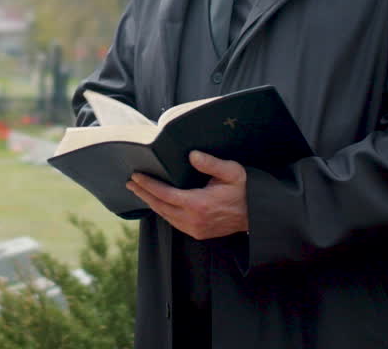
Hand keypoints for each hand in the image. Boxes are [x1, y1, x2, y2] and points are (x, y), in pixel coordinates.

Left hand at [126, 151, 248, 239]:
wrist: (257, 215)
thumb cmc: (245, 190)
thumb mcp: (233, 172)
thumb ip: (211, 163)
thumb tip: (192, 155)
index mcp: (198, 204)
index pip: (165, 194)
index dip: (148, 185)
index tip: (136, 177)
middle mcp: (193, 219)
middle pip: (160, 206)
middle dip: (144, 194)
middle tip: (130, 183)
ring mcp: (195, 229)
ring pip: (165, 216)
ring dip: (152, 203)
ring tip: (140, 191)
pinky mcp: (198, 232)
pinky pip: (174, 222)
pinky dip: (163, 211)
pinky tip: (158, 203)